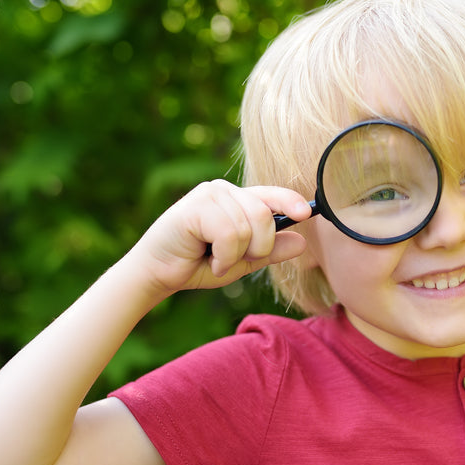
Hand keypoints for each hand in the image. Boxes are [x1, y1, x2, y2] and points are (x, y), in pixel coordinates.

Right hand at [126, 180, 311, 294]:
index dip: (290, 201)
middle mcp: (224, 191)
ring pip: (248, 228)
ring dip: (235, 256)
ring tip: (215, 259)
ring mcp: (209, 195)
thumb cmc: (198, 265)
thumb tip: (301, 241)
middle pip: (265, 215)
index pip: (272, 195)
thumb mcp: (242, 261)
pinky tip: (207, 258)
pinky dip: (223, 256)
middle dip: (258, 247)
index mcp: (238, 200)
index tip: (306, 213)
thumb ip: (270, 251)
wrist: (158, 273)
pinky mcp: (195, 206)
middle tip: (234, 260)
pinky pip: (230, 234)